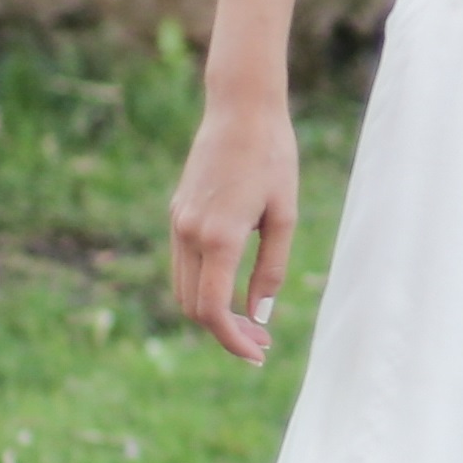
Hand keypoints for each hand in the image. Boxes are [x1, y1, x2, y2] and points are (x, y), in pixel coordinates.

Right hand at [169, 96, 298, 364]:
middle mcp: (190, 233)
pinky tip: (233, 289)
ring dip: (212, 312)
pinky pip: (183, 265)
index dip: (233, 341)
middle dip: (226, 332)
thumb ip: (272, 269)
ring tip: (250, 320)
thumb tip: (260, 314)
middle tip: (262, 342)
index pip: (214, 310)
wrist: (240, 109)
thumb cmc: (273, 157)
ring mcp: (179, 222)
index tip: (258, 353)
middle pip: (194, 307)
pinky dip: (203, 287)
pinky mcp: (177, 212)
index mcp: (219, 237)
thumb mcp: (284, 216)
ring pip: (183, 289)